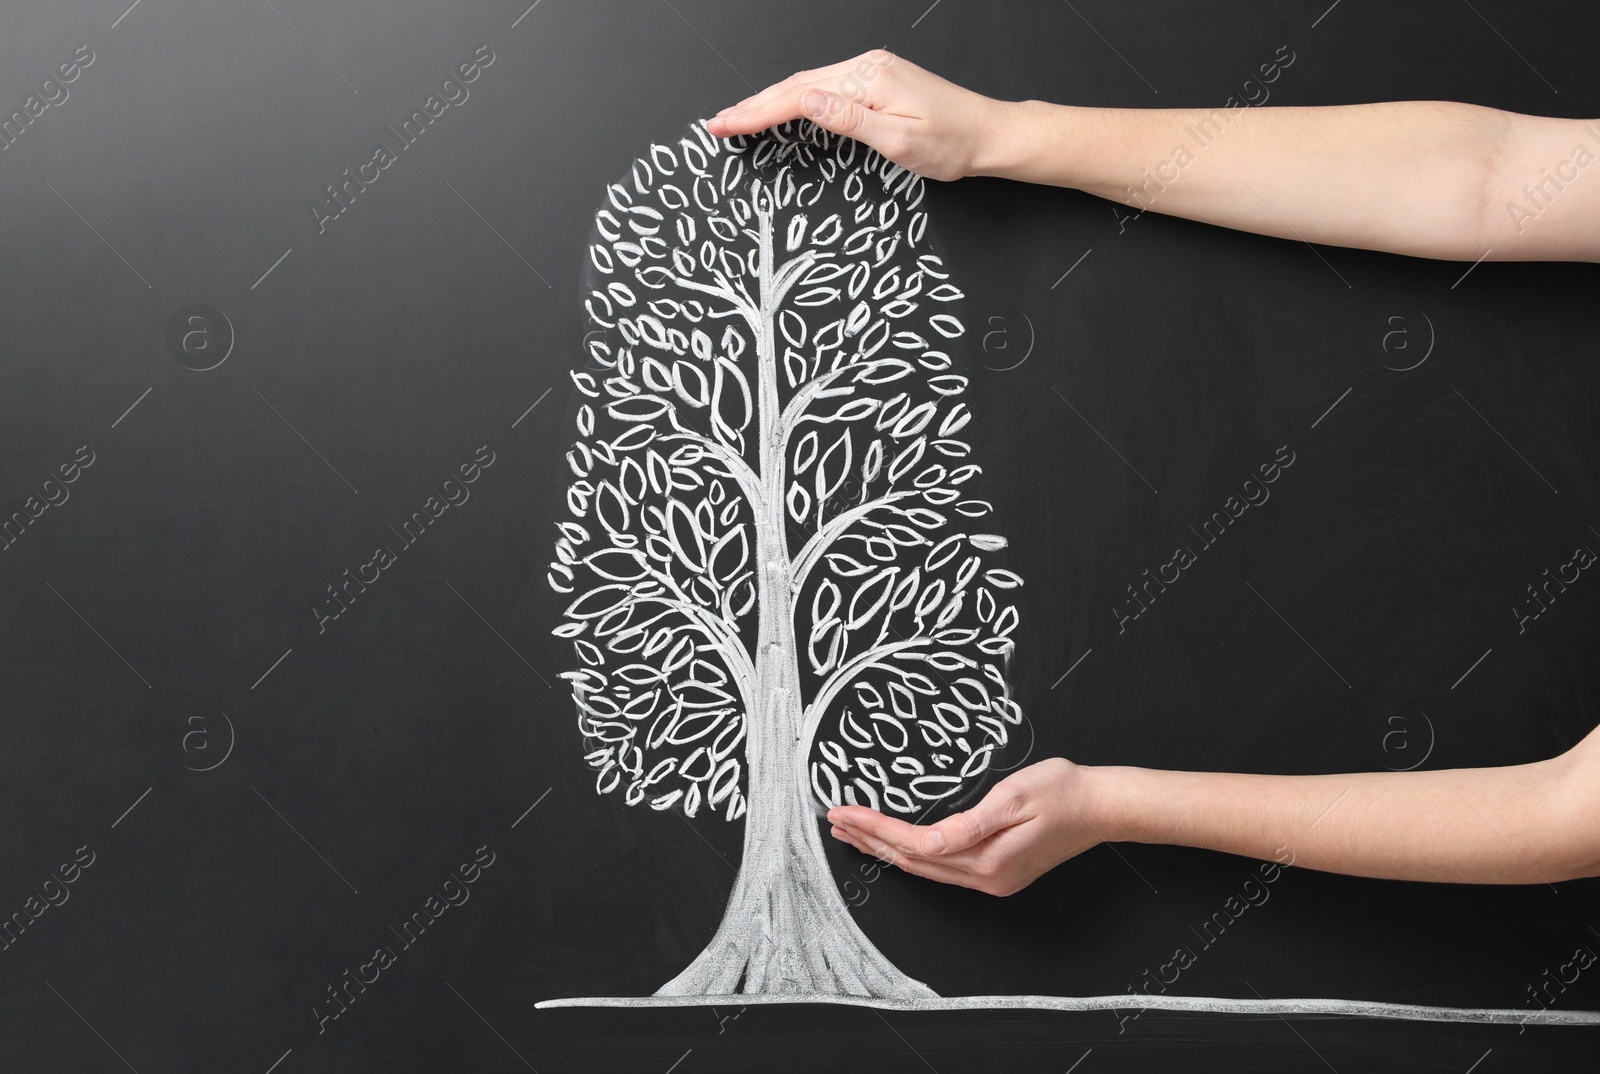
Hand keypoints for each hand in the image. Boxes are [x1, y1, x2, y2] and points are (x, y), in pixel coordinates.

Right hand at [706, 50, 1014, 181]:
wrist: (988, 134)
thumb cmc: (952, 144)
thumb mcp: (899, 142)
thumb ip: (849, 120)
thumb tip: (805, 101)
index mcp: (869, 80)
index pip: (798, 96)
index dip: (756, 112)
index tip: (724, 125)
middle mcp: (867, 67)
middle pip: (796, 85)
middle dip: (753, 105)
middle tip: (717, 123)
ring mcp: (872, 71)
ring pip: (807, 84)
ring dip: (770, 102)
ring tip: (737, 118)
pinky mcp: (877, 80)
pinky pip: (825, 86)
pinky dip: (795, 99)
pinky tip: (781, 108)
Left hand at [827, 757, 1101, 895]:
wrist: (1101, 807)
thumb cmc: (1060, 792)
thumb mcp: (1012, 798)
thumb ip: (967, 825)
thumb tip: (925, 843)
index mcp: (984, 860)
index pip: (911, 844)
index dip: (873, 828)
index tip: (842, 811)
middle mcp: (984, 878)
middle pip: (910, 861)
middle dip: (870, 840)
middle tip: (834, 822)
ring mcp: (991, 881)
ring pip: (923, 868)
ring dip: (886, 849)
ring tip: (854, 833)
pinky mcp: (997, 874)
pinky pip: (942, 868)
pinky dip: (912, 854)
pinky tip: (898, 845)